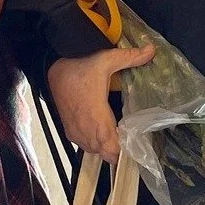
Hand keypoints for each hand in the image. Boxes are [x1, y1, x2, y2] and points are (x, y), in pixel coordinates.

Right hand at [46, 45, 155, 159]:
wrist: (53, 69)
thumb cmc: (79, 67)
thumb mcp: (107, 60)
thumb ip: (130, 58)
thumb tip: (151, 50)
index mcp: (97, 118)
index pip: (112, 150)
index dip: (125, 151)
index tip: (136, 143)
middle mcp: (85, 130)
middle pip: (106, 154)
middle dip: (119, 149)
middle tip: (130, 138)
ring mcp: (76, 132)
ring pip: (95, 151)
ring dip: (106, 146)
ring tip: (118, 135)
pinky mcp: (69, 131)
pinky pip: (85, 146)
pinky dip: (95, 142)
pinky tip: (102, 130)